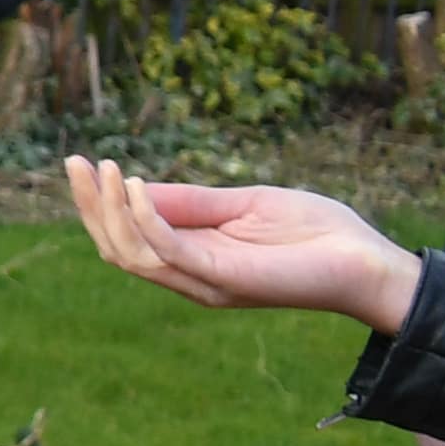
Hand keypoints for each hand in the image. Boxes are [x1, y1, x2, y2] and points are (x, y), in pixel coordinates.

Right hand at [59, 156, 423, 332]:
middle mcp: (191, 277)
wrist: (369, 262)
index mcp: (195, 259)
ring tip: (102, 170)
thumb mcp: (246, 204)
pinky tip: (137, 186)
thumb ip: (194, 202)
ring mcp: (205, 281)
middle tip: (75, 164)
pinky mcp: (224, 278)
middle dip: (90, 207)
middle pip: (117, 249)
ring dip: (110, 212)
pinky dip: (146, 219)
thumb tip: (138, 188)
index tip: (82, 164)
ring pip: (132, 255)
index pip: (128, 238)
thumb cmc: (317, 233)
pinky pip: (169, 251)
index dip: (100, 203)